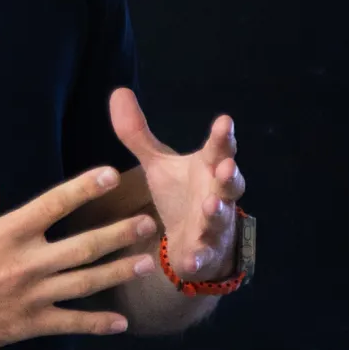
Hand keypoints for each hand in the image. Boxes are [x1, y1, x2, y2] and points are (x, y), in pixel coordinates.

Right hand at [0, 163, 157, 349]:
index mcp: (8, 232)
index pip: (54, 204)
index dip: (84, 187)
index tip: (110, 174)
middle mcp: (26, 262)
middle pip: (83, 245)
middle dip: (118, 233)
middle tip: (149, 224)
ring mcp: (31, 296)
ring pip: (85, 282)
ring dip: (117, 272)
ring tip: (145, 264)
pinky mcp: (28, 324)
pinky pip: (70, 323)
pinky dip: (97, 324)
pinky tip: (121, 322)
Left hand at [110, 91, 244, 280]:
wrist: (193, 242)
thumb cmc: (181, 196)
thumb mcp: (158, 164)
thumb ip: (139, 134)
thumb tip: (118, 91)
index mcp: (208, 168)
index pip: (219, 149)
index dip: (223, 137)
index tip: (224, 121)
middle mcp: (217, 194)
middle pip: (229, 183)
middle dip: (229, 175)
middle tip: (227, 166)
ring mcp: (213, 225)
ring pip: (220, 217)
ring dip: (217, 211)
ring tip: (211, 204)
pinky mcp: (204, 252)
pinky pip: (203, 254)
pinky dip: (199, 256)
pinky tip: (191, 258)